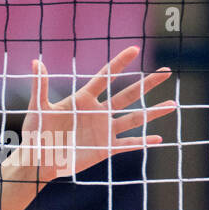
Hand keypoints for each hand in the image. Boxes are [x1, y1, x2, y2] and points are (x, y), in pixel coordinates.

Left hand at [19, 46, 174, 181]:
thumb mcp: (38, 109)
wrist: (37, 160)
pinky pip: (128, 144)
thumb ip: (40, 86)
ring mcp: (103, 130)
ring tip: (173, 104)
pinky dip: (143, 142)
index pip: (105, 77)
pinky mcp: (104, 148)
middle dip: (147, 83)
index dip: (119, 63)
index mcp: (82, 100)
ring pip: (134, 118)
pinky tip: (159, 139)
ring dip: (154, 112)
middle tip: (166, 72)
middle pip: (127, 94)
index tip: (134, 49)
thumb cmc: (34, 134)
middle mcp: (97, 112)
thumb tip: (36, 62)